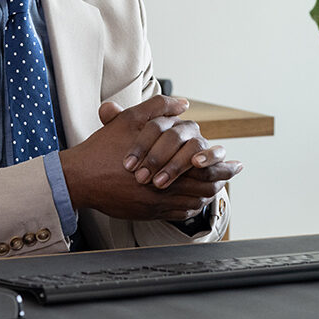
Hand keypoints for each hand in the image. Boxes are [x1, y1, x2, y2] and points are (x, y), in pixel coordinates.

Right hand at [59, 95, 239, 220]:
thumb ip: (159, 108)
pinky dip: (189, 207)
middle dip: (221, 181)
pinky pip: (177, 214)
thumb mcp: (131, 119)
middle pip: (205, 188)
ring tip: (215, 187)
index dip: (224, 167)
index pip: (206, 169)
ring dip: (206, 194)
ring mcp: (156, 203)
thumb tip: (184, 104)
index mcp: (167, 164)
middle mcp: (165, 188)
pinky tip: (192, 200)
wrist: (80, 177)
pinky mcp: (147, 213)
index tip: (237, 165)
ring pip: (193, 202)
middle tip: (230, 175)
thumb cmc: (104, 148)